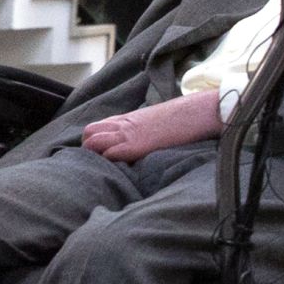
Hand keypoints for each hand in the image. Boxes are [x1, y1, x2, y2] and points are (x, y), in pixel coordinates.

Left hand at [80, 88, 223, 161]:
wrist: (195, 112)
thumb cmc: (180, 120)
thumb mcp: (154, 122)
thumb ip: (141, 130)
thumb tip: (141, 143)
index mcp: (127, 120)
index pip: (96, 127)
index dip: (93, 142)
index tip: (99, 155)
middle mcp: (122, 125)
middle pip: (89, 133)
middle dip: (88, 149)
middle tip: (100, 163)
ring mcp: (127, 134)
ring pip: (92, 142)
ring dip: (93, 156)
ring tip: (106, 169)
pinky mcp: (135, 146)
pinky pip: (109, 154)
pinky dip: (107, 163)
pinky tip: (117, 170)